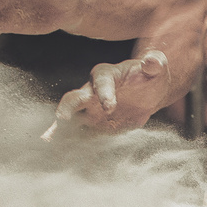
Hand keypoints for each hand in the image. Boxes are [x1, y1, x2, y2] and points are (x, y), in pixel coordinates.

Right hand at [43, 50, 172, 137]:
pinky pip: (79, 132)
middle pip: (74, 97)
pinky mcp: (94, 124)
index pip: (101, 81)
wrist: (148, 94)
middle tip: (63, 118)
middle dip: (68, 107)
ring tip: (49, 138)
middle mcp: (92, 90)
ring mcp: (90, 109)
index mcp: (106, 74)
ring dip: (60, 127)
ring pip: (70, 117)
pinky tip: (53, 145)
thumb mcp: (157, 67)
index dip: (104, 93)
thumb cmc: (150, 76)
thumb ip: (154, 63)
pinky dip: (68, 139)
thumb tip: (151, 61)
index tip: (110, 107)